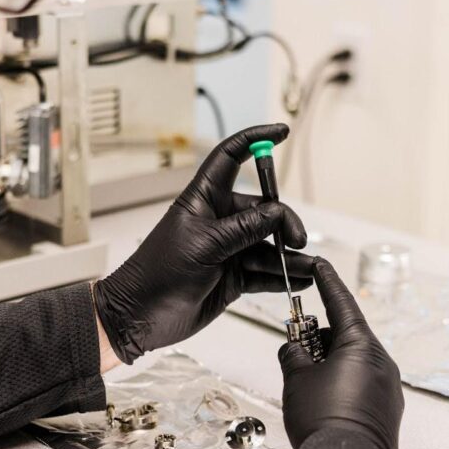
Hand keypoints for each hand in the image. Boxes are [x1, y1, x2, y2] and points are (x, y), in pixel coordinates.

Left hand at [93, 125, 312, 363]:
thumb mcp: (204, 245)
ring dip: (289, 257)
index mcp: (203, 200)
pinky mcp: (234, 277)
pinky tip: (300, 279)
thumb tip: (276, 214)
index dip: (255, 141)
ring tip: (308, 267)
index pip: (231, 157)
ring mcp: (228, 250)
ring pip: (268, 245)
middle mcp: (219, 221)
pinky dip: (283, 276)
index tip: (281, 133)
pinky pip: (266, 272)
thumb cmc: (157, 273)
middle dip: (283, 222)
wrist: (141, 315)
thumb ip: (243, 229)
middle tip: (295, 241)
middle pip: (263, 209)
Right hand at [278, 258, 403, 448]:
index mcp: (362, 346)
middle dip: (319, 337)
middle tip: (295, 345)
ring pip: (354, 362)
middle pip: (346, 335)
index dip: (327, 282)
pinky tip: (321, 400)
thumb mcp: (297, 378)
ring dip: (329, 363)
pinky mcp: (387, 410)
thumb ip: (293, 354)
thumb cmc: (322, 419)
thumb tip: (294, 349)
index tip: (320, 264)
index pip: (342, 303)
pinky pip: (362, 384)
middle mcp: (382, 362)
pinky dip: (341, 382)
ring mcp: (388, 388)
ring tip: (304, 381)